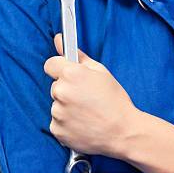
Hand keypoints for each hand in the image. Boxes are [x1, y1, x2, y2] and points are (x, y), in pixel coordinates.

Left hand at [43, 35, 139, 156]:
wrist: (123, 132)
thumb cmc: (115, 101)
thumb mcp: (101, 73)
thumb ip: (78, 56)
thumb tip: (59, 40)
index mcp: (71, 74)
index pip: (50, 64)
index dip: (60, 69)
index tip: (69, 76)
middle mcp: (61, 92)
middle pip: (55, 86)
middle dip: (67, 90)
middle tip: (86, 98)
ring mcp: (58, 113)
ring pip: (56, 105)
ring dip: (67, 108)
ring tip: (87, 113)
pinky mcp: (57, 130)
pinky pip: (57, 122)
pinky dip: (66, 124)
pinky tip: (83, 124)